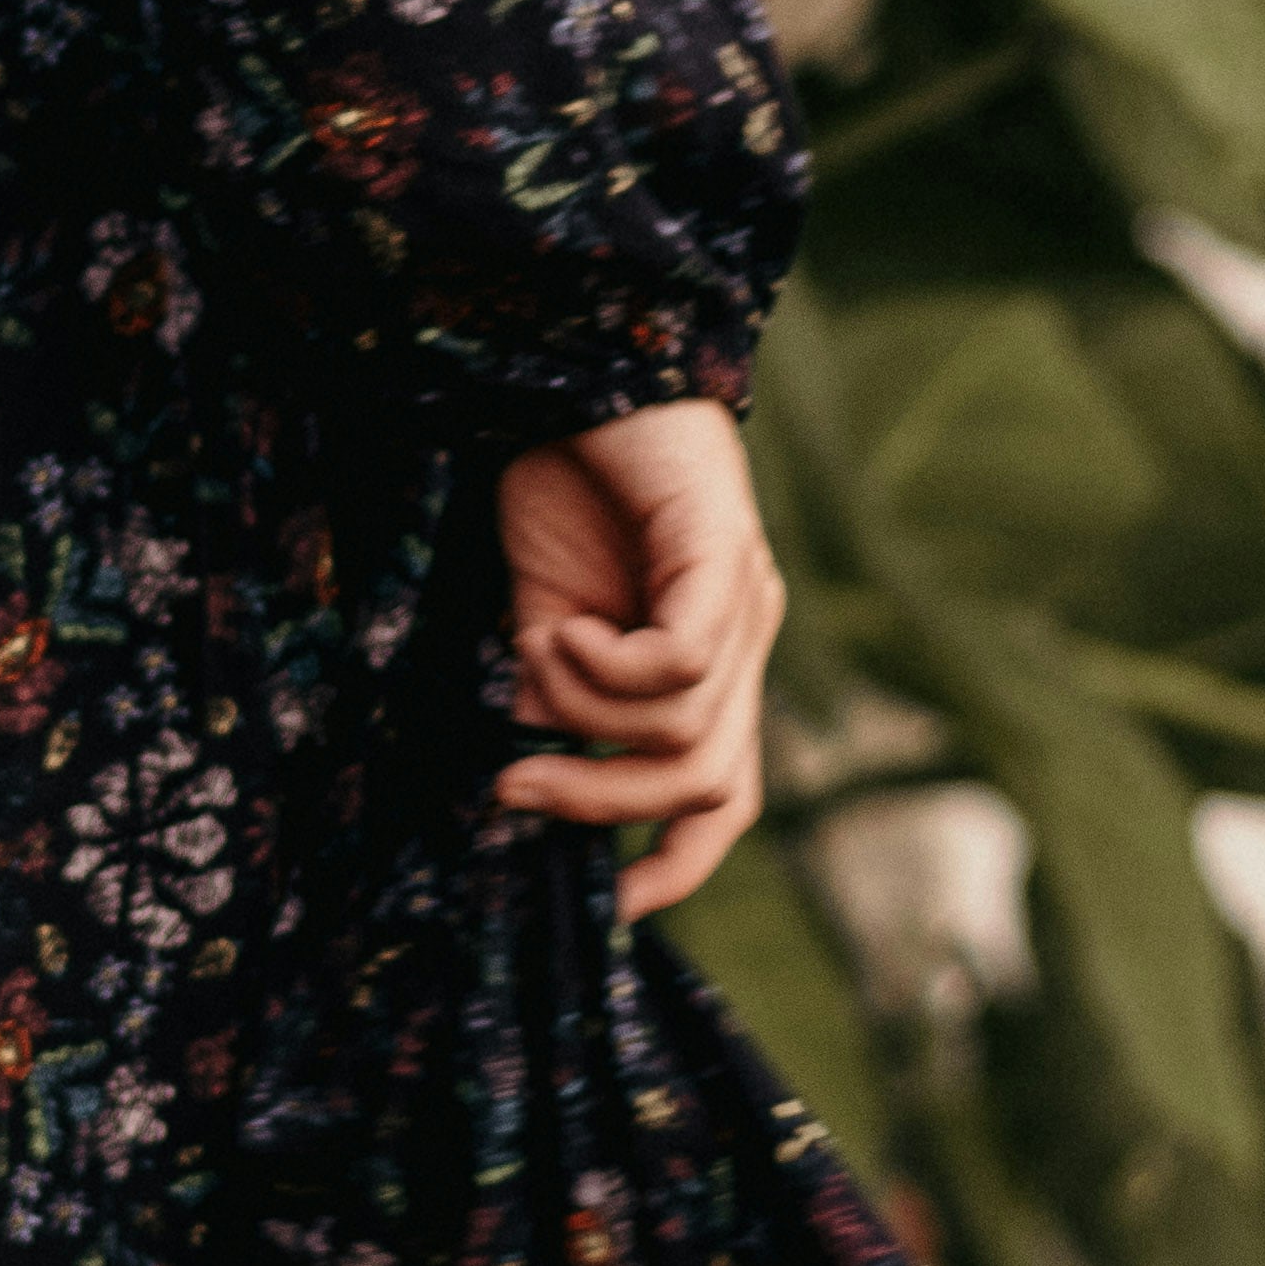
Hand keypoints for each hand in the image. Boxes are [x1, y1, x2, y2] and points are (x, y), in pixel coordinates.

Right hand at [491, 395, 780, 913]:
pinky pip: (682, 664)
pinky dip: (607, 667)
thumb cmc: (560, 479)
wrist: (571, 362)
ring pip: (690, 733)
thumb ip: (557, 697)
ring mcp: (748, 597)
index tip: (613, 903)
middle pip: (713, 785)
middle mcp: (750, 634)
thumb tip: (530, 779)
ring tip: (534, 653)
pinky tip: (561, 623)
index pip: (728, 794)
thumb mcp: (547, 615)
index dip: (682, 861)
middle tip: (514, 786)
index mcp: (716, 656)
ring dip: (589, 718)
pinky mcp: (726, 555)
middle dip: (607, 808)